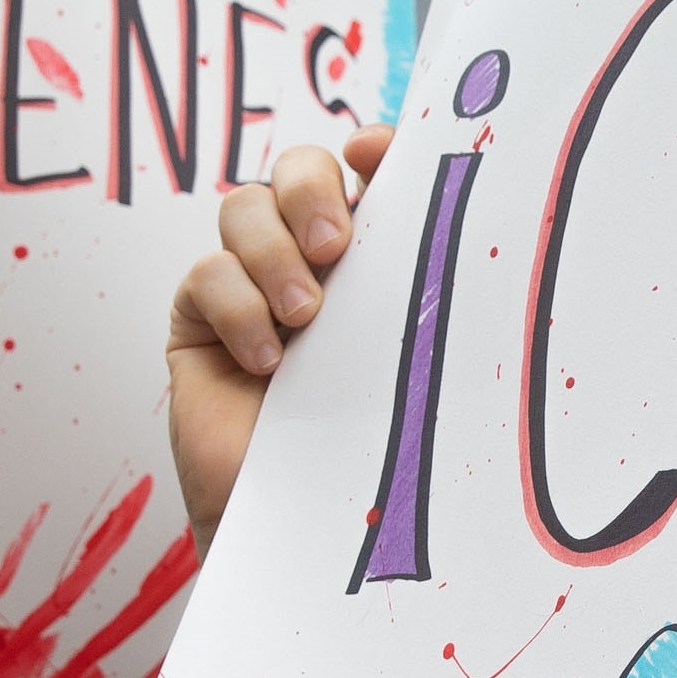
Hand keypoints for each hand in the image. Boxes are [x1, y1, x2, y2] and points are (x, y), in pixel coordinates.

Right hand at [167, 129, 387, 544]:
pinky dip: (237, 306)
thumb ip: (426, 292)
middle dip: (310, 188)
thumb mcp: (414, 356)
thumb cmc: (378, 450)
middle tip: (335, 247)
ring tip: (305, 316)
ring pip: (243, 208)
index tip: (375, 153)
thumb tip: (476, 225)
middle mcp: (310, 261)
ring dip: (272, 250)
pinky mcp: (200, 322)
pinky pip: (205, 274)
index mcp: (375, 256)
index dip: (371, 147)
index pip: (367, 170)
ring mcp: (251, 286)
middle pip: (297, 169)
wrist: (311, 530)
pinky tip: (267, 359)